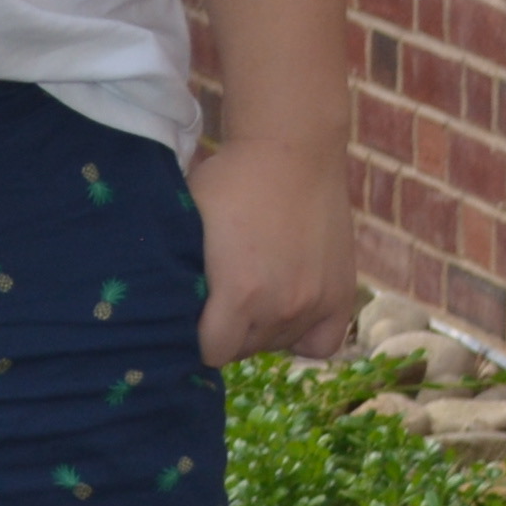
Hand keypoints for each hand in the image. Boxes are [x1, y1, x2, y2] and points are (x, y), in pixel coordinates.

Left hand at [190, 135, 350, 365]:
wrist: (291, 152)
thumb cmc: (229, 183)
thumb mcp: (189, 226)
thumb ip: (182, 275)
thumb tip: (162, 307)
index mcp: (239, 294)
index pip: (211, 352)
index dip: (195, 339)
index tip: (188, 318)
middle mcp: (281, 307)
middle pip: (244, 349)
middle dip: (226, 331)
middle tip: (217, 301)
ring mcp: (316, 303)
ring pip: (279, 344)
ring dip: (261, 330)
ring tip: (251, 296)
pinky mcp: (343, 294)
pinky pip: (322, 344)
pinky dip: (304, 336)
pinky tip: (286, 312)